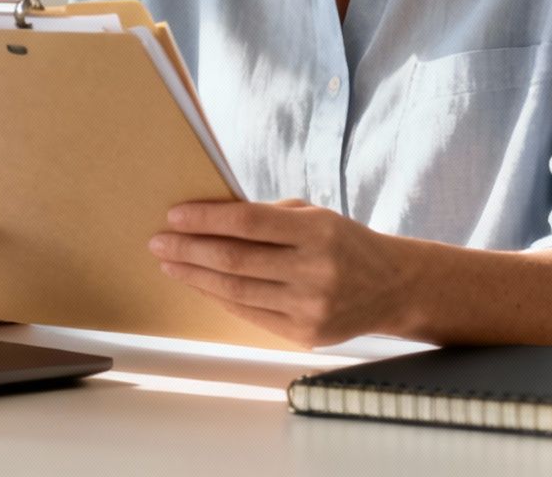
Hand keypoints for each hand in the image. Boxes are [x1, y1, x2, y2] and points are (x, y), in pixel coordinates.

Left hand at [149, 199, 410, 347]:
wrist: (392, 288)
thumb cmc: (345, 243)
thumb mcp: (316, 216)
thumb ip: (268, 216)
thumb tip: (209, 218)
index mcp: (318, 232)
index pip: (248, 222)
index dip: (206, 218)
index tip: (174, 215)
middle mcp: (314, 271)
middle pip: (234, 260)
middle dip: (189, 250)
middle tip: (158, 242)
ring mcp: (309, 307)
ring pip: (235, 291)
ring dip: (195, 277)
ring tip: (170, 264)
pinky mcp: (304, 335)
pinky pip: (249, 314)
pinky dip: (220, 298)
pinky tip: (201, 285)